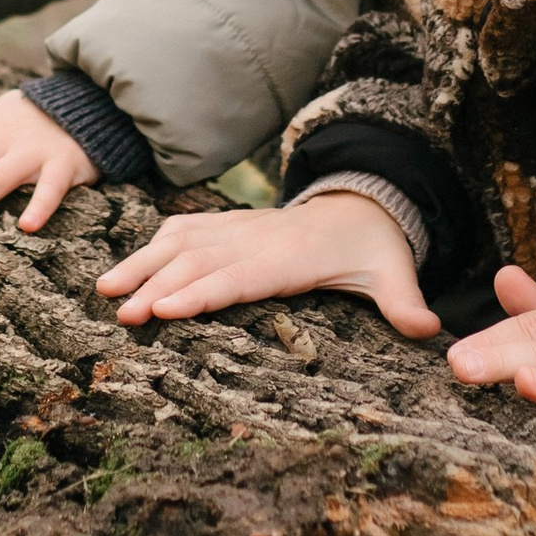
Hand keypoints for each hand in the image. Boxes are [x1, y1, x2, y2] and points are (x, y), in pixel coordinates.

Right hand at [97, 192, 437, 336]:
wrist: (361, 206)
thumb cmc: (373, 250)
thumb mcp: (395, 274)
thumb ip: (405, 303)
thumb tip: (431, 329)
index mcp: (290, 257)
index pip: (238, 277)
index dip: (200, 292)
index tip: (164, 310)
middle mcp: (257, 239)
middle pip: (199, 263)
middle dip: (157, 287)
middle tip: (120, 314)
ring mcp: (238, 228)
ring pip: (182, 243)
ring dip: (143, 265)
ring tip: (104, 290)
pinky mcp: (228, 225)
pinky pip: (185, 229)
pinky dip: (154, 244)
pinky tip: (128, 265)